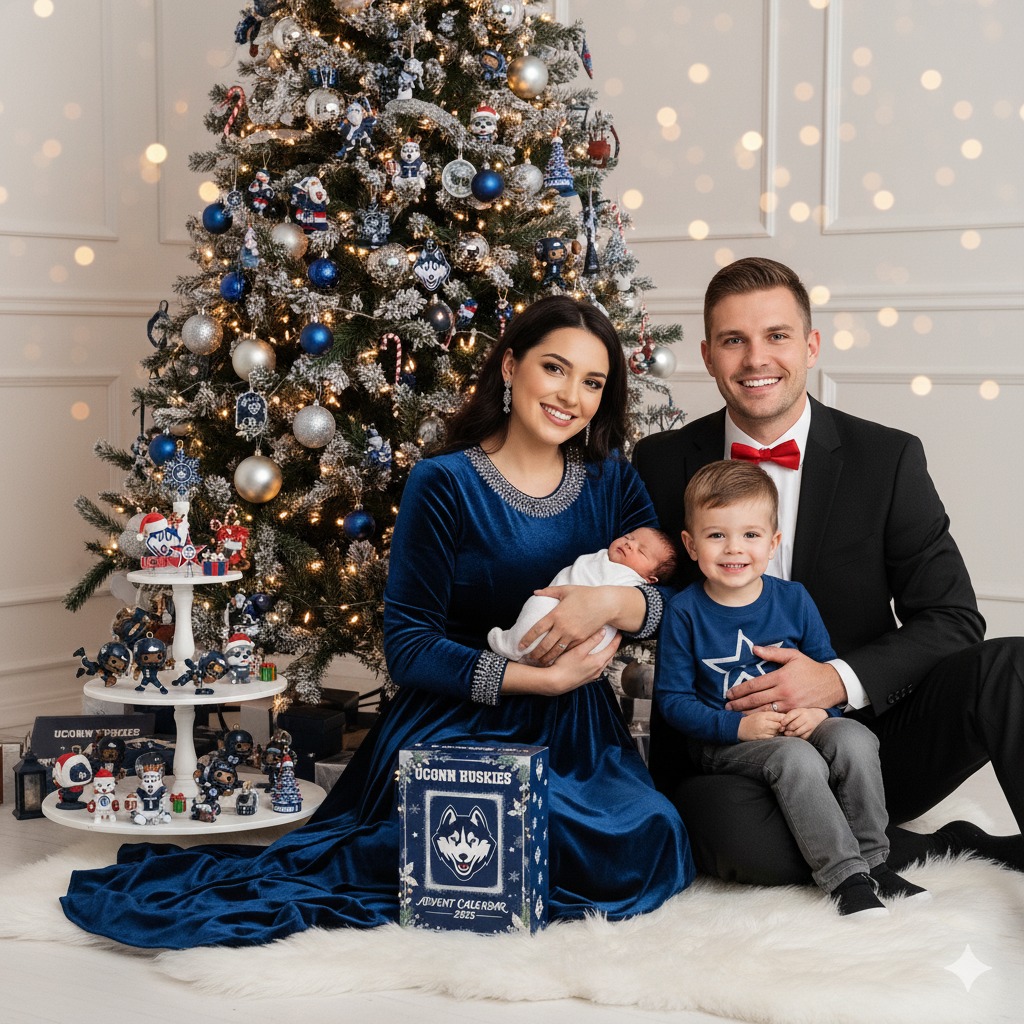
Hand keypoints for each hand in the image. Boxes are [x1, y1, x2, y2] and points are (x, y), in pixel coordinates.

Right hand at [503, 630, 621, 696]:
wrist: (555, 683)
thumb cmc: (565, 666)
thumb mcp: (579, 650)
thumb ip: (591, 641)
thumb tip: (603, 631)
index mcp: (598, 662)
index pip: (612, 649)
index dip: (617, 640)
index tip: (619, 632)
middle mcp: (598, 670)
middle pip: (609, 656)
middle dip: (613, 647)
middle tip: (614, 638)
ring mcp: (592, 676)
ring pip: (603, 663)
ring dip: (606, 654)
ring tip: (605, 646)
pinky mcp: (585, 679)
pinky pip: (597, 668)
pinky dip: (599, 661)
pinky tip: (593, 658)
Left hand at [519, 585, 640, 664]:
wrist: (605, 604)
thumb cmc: (585, 594)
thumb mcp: (566, 590)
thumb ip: (549, 591)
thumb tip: (535, 592)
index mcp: (556, 614)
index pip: (537, 629)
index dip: (527, 639)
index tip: (520, 646)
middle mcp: (562, 627)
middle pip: (544, 645)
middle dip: (535, 654)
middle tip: (528, 659)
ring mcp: (572, 635)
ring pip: (556, 651)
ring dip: (546, 659)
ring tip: (539, 663)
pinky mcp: (581, 639)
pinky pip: (568, 651)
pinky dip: (560, 657)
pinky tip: (555, 660)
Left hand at [725, 647, 845, 713]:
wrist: (833, 684)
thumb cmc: (810, 668)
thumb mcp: (793, 656)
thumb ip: (773, 653)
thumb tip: (754, 648)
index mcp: (780, 677)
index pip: (755, 685)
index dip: (740, 690)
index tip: (729, 693)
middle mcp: (783, 692)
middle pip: (756, 700)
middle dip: (739, 704)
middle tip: (726, 707)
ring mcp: (790, 704)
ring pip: (764, 711)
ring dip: (748, 714)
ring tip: (735, 715)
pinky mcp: (795, 713)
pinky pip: (776, 718)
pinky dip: (764, 719)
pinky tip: (755, 721)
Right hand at [737, 711, 784, 740]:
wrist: (739, 728)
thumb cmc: (751, 720)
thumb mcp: (760, 714)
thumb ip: (772, 714)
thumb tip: (784, 716)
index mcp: (764, 715)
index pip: (780, 716)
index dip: (783, 719)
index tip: (783, 720)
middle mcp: (764, 723)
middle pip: (780, 725)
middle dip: (781, 726)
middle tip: (779, 725)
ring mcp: (763, 731)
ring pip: (777, 732)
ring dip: (777, 731)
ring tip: (772, 729)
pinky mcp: (762, 738)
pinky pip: (772, 737)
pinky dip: (773, 736)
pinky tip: (768, 733)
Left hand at [781, 707, 827, 738]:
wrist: (819, 715)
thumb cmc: (804, 713)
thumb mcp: (797, 711)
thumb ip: (789, 715)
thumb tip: (781, 724)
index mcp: (800, 711)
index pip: (790, 716)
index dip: (784, 721)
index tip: (781, 724)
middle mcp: (806, 717)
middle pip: (793, 725)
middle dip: (787, 728)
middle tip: (784, 730)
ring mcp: (810, 725)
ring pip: (798, 732)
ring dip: (791, 734)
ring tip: (787, 733)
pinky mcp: (813, 731)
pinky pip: (803, 736)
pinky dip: (798, 737)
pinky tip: (796, 735)